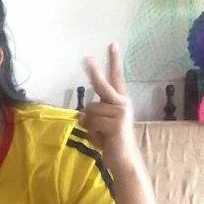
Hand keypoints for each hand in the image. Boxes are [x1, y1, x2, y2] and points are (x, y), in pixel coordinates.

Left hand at [82, 43, 140, 172]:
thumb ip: (91, 116)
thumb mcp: (98, 126)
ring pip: (90, 110)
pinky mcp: (116, 123)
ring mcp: (120, 112)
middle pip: (103, 85)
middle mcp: (122, 103)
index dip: (114, 61)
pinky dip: (92, 132)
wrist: (123, 159)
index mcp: (119, 101)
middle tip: (85, 57)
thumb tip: (80, 114)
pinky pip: (92, 122)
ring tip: (101, 134)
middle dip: (94, 72)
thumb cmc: (110, 142)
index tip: (112, 44)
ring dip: (89, 124)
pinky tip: (103, 139)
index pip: (116, 78)